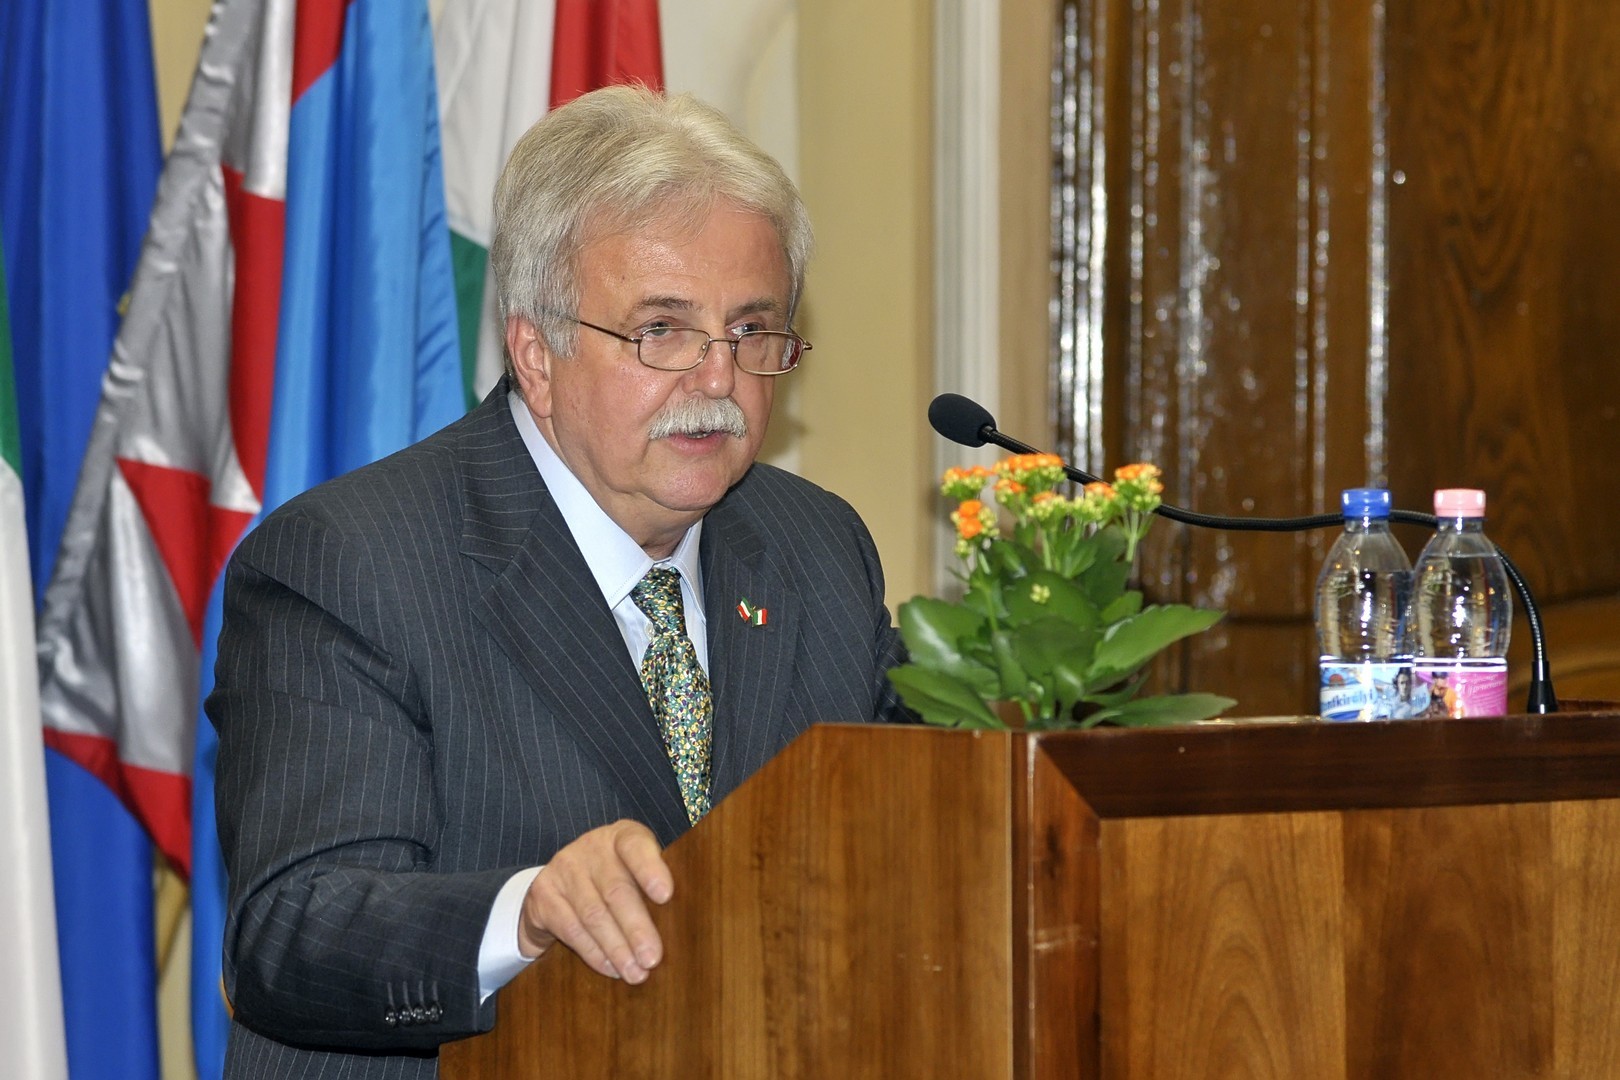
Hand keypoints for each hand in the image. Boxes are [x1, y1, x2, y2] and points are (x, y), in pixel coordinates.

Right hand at [517, 820, 672, 983]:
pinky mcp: (544, 894)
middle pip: (616, 890)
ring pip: (594, 915)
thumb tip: (687, 926)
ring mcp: (565, 868)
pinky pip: (572, 929)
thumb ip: (657, 885)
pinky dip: (594, 953)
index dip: (651, 869)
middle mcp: (592, 847)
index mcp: (623, 836)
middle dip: (636, 928)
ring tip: (636, 973)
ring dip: (617, 949)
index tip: (666, 895)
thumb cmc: (618, 876)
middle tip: (653, 958)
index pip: (636, 846)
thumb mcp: (637, 868)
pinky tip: (612, 969)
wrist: (562, 880)